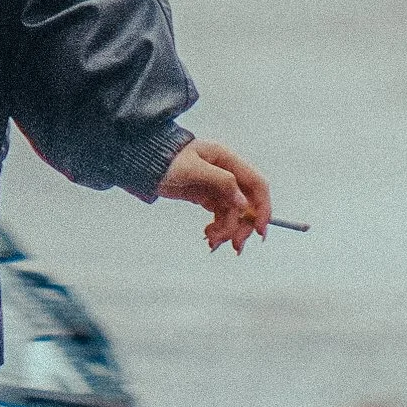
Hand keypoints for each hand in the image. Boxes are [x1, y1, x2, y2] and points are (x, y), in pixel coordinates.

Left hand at [158, 136, 272, 251]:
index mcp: (227, 160)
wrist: (144, 163)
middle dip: (243, 226)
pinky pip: (220, 216)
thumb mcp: (192, 169)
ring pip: (234, 213)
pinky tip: (207, 235)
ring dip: (227, 230)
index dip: (263, 207)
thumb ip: (220, 181)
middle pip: (248, 203)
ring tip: (212, 241)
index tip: (260, 230)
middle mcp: (227, 173)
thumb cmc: (165, 160)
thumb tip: (243, 202)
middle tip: (234, 246)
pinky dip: (217, 228)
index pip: (257, 184)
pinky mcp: (208, 197)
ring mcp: (218, 186)